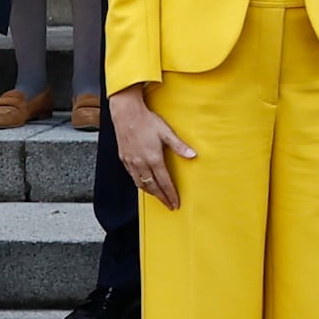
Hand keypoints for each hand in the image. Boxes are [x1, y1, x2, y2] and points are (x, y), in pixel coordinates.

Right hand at [111, 83, 192, 208]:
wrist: (126, 113)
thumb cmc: (147, 121)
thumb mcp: (166, 132)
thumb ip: (179, 146)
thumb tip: (193, 155)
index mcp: (153, 159)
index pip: (164, 182)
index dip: (170, 194)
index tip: (175, 203)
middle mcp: (141, 163)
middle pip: (152, 187)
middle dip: (161, 197)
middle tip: (169, 205)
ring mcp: (131, 162)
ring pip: (141, 184)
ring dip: (151, 192)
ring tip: (158, 197)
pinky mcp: (124, 159)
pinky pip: (133, 176)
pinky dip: (140, 183)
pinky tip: (144, 183)